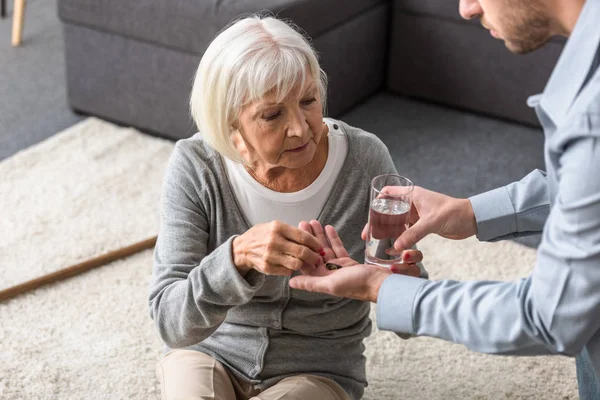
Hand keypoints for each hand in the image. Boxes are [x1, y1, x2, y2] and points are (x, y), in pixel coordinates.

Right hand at [232, 221, 323, 276]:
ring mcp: (270, 256)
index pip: (303, 236)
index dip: (315, 243)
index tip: (320, 247)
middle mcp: (274, 241)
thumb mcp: (274, 226)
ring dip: (305, 265)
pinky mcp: (268, 268)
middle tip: (318, 258)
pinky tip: (293, 266)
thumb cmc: (262, 235)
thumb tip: (311, 238)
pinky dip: (293, 269)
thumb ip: (291, 231)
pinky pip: (287, 271)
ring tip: (308, 264)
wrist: (242, 248)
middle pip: (302, 252)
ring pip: (296, 264)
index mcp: (277, 227)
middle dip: (314, 256)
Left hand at [290, 221, 423, 300]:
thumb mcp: (330, 285)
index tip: (294, 234)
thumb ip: (310, 283)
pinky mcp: (347, 261)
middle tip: (303, 223)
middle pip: (314, 253)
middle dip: (308, 238)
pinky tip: (328, 227)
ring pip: (325, 248)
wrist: (378, 283)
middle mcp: (327, 273)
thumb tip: (290, 282)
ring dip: (319, 235)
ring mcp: (337, 266)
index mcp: (321, 279)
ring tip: (313, 221)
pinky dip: (332, 238)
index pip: (305, 262)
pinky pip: (337, 248)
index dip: (299, 248)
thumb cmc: (356, 286)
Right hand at [362, 186, 476, 250]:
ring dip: (386, 231)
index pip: (388, 193)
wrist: (472, 220)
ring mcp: (416, 215)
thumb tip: (397, 246)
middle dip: (377, 221)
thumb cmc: (454, 213)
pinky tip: (392, 246)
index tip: (369, 213)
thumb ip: (414, 234)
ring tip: (375, 241)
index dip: (376, 201)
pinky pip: (405, 231)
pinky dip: (398, 237)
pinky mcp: (421, 225)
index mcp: (412, 194)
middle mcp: (412, 203)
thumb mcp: (431, 222)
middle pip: (388, 210)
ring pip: (395, 222)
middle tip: (368, 234)